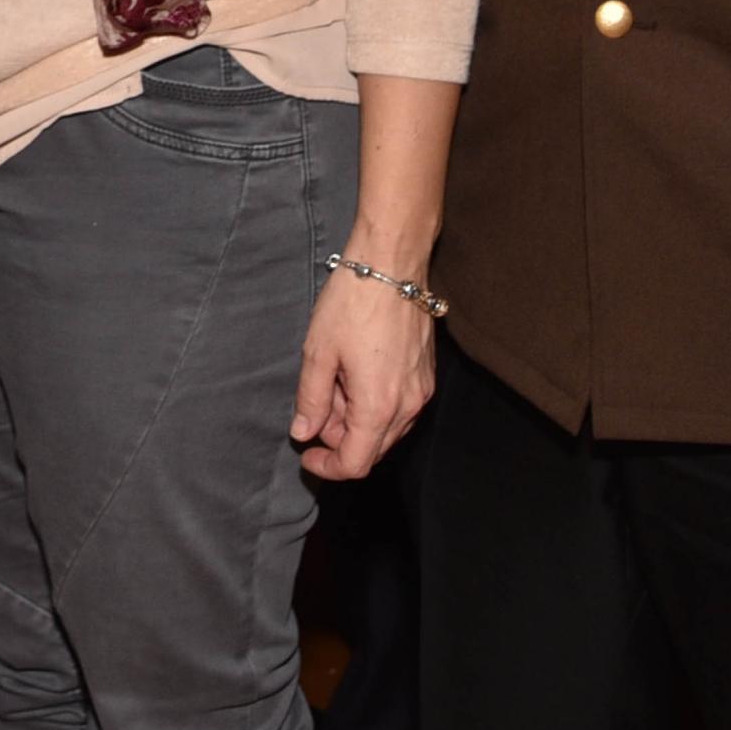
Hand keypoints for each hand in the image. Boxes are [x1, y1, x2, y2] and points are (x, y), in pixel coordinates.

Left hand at [294, 257, 438, 482]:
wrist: (392, 262)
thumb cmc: (353, 303)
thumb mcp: (318, 352)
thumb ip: (310, 400)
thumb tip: (303, 432)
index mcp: (379, 407)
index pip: (355, 463)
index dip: (326, 467)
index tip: (306, 453)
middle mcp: (408, 406)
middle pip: (372, 448)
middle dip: (338, 437)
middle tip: (316, 403)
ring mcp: (422, 390)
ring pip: (386, 428)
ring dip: (355, 419)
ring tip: (334, 380)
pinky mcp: (426, 374)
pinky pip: (399, 406)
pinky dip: (374, 403)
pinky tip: (354, 372)